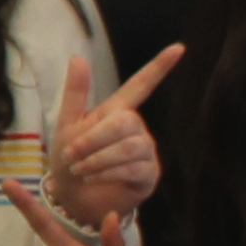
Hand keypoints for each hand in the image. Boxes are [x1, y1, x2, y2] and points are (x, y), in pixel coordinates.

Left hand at [44, 44, 183, 232]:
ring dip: (99, 158)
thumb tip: (77, 57)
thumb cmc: (70, 159)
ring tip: (79, 169)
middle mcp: (136, 129)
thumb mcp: (66, 125)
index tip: (179, 48)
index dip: (160, 67)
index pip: (142, 85)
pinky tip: (92, 179)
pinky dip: (108, 173)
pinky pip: (134, 168)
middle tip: (72, 154)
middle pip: (126, 121)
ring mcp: (145, 152)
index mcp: (118, 111)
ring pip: (131, 146)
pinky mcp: (148, 176)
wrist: (71, 198)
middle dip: (95, 139)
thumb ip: (75, 94)